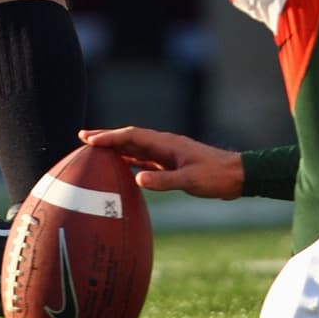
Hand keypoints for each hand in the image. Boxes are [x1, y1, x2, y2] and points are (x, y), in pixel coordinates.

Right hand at [78, 125, 244, 199]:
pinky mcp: (171, 162)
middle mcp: (164, 144)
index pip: (132, 136)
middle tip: (82, 137)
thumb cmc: (215, 177)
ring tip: (94, 148)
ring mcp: (167, 152)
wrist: (236, 175)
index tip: (89, 139)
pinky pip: (144, 158)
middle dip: (107, 137)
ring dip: (116, 146)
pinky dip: (129, 159)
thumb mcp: (190, 181)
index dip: (110, 137)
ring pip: (136, 146)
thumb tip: (137, 178)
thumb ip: (164, 180)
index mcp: (166, 143)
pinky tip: (120, 165)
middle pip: (130, 137)